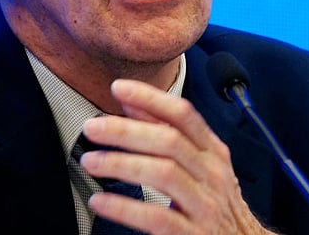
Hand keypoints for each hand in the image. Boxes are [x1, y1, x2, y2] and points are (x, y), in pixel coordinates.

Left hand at [79, 79, 274, 234]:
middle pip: (170, 141)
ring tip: (91, 161)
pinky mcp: (194, 234)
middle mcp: (212, 174)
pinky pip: (157, 216)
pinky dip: (124, 207)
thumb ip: (166, 133)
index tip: (120, 88)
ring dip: (122, 164)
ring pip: (163, 173)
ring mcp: (205, 204)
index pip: (184, 114)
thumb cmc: (217, 205)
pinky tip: (101, 200)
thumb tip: (132, 103)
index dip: (151, 98)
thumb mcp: (200, 166)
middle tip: (93, 127)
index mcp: (213, 152)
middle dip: (127, 130)